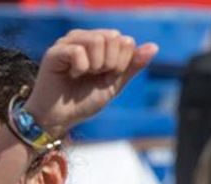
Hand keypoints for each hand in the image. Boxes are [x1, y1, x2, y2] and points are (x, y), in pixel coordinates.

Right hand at [25, 30, 158, 134]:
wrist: (59, 119)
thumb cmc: (83, 102)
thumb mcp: (113, 85)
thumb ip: (131, 67)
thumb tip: (154, 47)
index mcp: (100, 44)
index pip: (125, 41)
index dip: (122, 64)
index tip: (107, 77)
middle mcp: (85, 38)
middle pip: (113, 37)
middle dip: (110, 63)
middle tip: (94, 76)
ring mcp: (69, 42)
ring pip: (97, 40)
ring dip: (95, 65)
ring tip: (82, 75)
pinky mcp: (55, 51)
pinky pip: (78, 51)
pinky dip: (80, 68)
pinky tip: (70, 75)